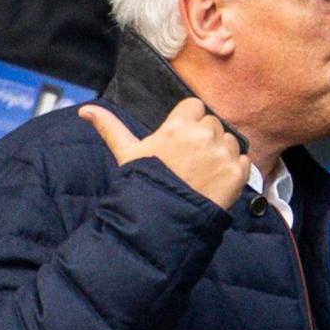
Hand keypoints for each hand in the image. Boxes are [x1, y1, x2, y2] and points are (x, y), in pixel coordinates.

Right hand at [78, 98, 250, 209]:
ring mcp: (222, 154)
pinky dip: (234, 169)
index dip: (189, 122)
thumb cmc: (144, 185)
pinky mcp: (237, 172)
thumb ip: (110, 127)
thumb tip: (85, 110)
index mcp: (178, 126)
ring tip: (201, 173)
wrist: (163, 222)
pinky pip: (243, 159)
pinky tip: (215, 181)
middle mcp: (203, 135)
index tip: (181, 140)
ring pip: (229, 140)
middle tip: (189, 161)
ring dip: (220, 152)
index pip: (195, 106)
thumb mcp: (126, 154)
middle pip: (212, 123)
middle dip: (204, 138)